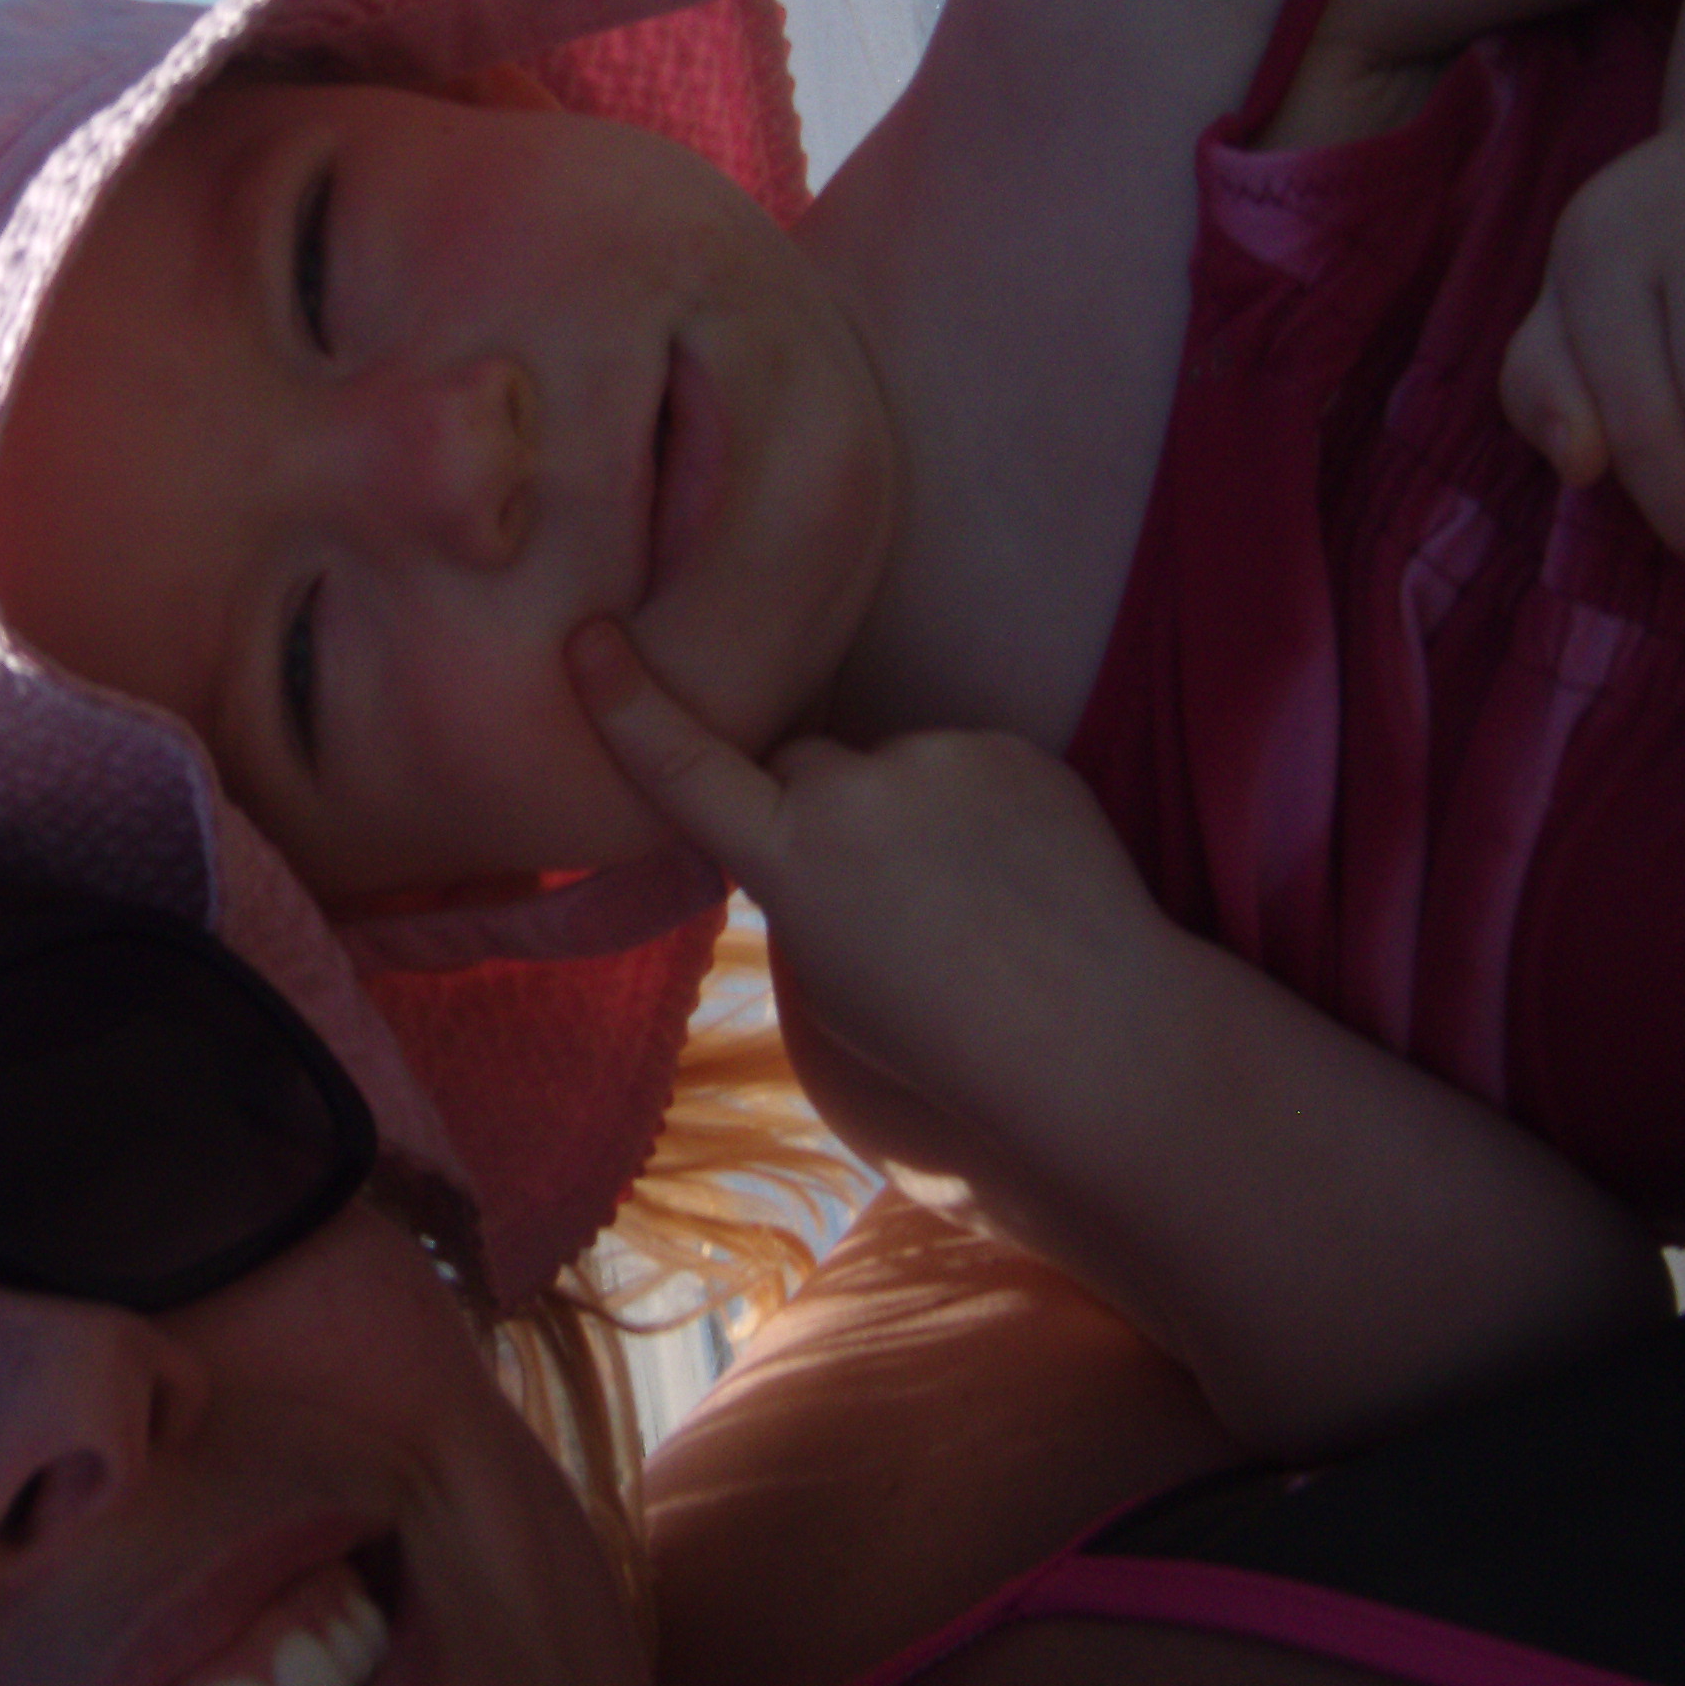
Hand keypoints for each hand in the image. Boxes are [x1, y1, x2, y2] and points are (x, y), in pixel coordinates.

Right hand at [563, 621, 1168, 1185]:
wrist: (1094, 1037)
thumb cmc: (945, 1045)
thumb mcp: (826, 983)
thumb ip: (797, 892)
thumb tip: (812, 844)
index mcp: (794, 862)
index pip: (688, 771)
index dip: (630, 709)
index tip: (590, 640)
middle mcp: (856, 792)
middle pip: (802, 768)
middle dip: (815, 810)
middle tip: (880, 900)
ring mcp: (941, 758)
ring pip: (891, 770)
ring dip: (909, 814)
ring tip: (970, 900)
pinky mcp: (1012, 749)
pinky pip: (965, 767)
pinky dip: (979, 811)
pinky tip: (1017, 879)